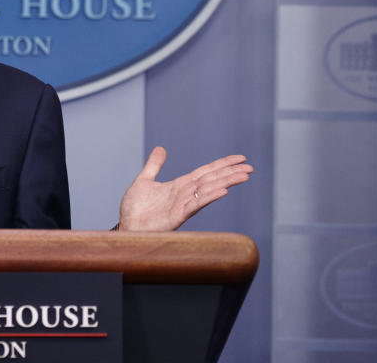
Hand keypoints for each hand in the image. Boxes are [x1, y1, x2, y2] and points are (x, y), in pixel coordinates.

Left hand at [118, 146, 251, 230]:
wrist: (126, 227)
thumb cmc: (134, 209)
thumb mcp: (144, 181)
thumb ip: (154, 165)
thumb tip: (162, 148)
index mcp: (179, 185)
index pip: (206, 172)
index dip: (222, 164)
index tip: (240, 158)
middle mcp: (185, 194)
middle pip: (212, 180)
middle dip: (231, 173)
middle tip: (250, 167)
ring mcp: (183, 205)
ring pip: (208, 190)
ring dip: (226, 182)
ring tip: (243, 176)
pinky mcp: (177, 216)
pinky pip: (195, 205)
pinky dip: (209, 197)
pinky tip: (223, 191)